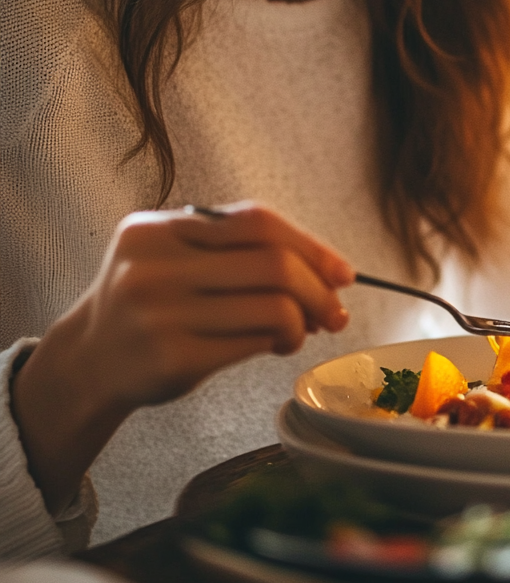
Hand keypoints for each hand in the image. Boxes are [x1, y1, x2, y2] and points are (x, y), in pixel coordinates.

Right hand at [11, 202, 353, 511]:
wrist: (92, 361)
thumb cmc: (153, 303)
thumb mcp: (178, 257)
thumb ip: (241, 251)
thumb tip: (331, 273)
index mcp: (157, 230)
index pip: (257, 222)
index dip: (312, 246)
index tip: (343, 272)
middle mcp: (154, 267)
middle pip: (274, 265)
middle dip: (319, 290)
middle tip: (334, 311)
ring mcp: (160, 314)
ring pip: (273, 307)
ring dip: (304, 322)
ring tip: (300, 330)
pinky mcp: (172, 358)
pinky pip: (255, 342)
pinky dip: (281, 342)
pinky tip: (277, 345)